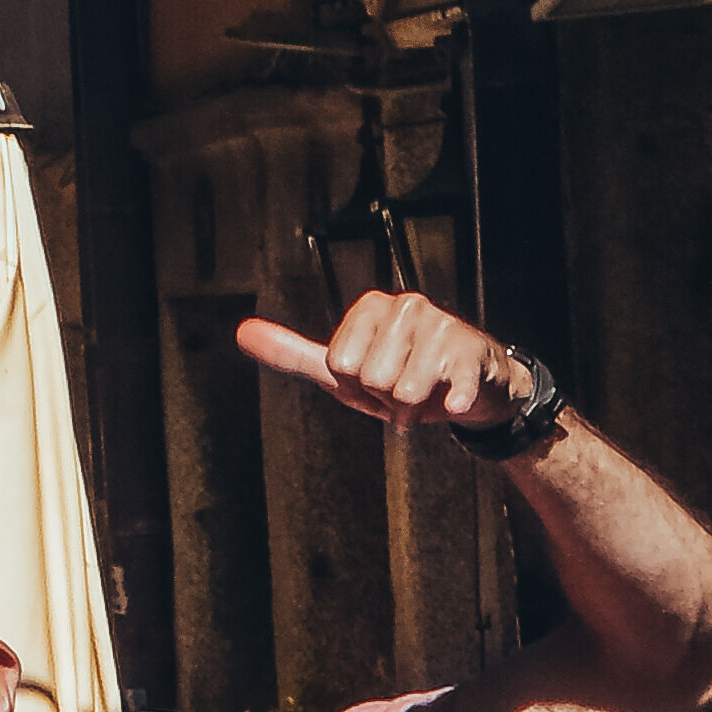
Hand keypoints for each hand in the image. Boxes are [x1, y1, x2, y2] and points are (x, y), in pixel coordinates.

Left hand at [239, 296, 544, 441]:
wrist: (468, 387)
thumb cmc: (400, 374)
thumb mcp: (341, 368)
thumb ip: (293, 353)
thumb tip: (242, 332)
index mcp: (370, 306)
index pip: (341, 366)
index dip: (356, 385)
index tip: (373, 376)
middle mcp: (406, 306)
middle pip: (371, 378)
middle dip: (384, 396)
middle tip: (402, 385)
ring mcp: (441, 327)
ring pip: (403, 392)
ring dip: (412, 406)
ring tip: (426, 390)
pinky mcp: (470, 355)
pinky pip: (450, 390)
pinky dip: (451, 402)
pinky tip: (453, 398)